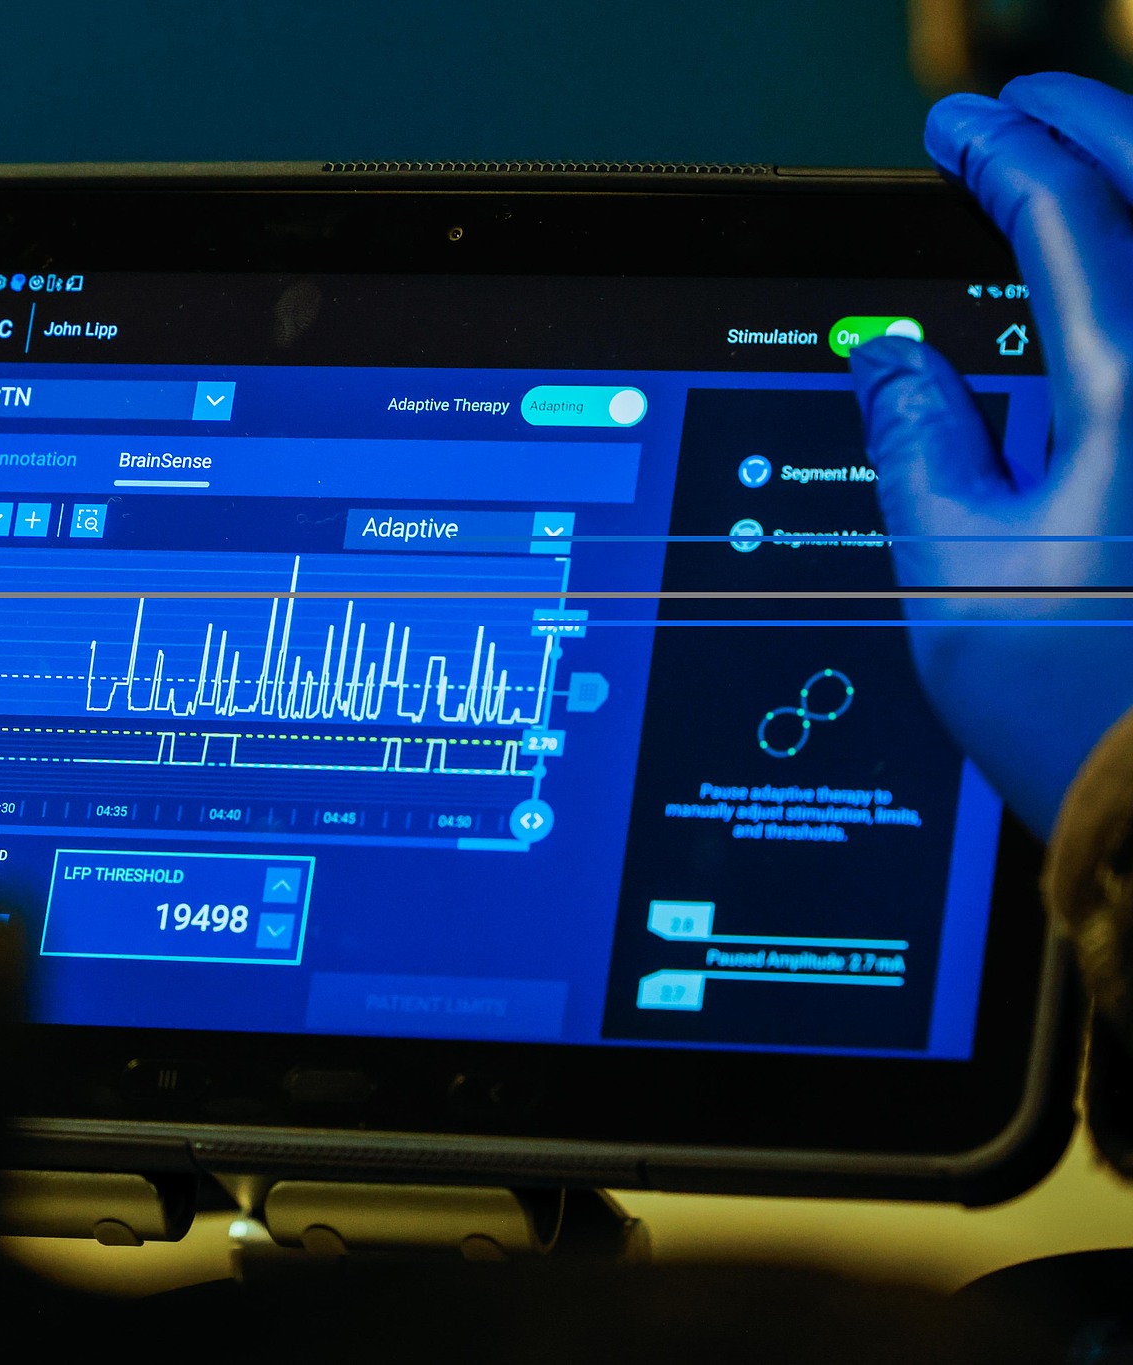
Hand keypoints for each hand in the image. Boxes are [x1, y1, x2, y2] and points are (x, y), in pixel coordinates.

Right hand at [850, 73, 1132, 839]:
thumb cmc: (1085, 710)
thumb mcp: (956, 575)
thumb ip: (917, 441)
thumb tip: (886, 358)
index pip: (1070, 215)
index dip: (1002, 154)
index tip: (951, 134)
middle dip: (1097, 122)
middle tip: (1021, 107)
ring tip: (1081, 176)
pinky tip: (1120, 300)